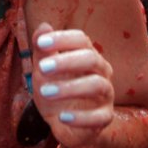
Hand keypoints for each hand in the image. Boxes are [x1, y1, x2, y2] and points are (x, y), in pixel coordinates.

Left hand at [31, 24, 114, 147]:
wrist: (62, 121)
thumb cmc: (56, 88)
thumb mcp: (44, 70)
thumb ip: (43, 51)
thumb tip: (44, 26)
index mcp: (87, 55)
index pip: (81, 39)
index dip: (63, 39)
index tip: (41, 43)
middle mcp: (101, 72)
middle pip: (91, 58)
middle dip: (66, 61)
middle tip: (42, 67)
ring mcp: (106, 95)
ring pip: (97, 85)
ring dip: (69, 88)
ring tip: (45, 92)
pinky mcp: (105, 117)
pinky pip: (99, 117)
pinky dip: (80, 117)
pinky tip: (61, 117)